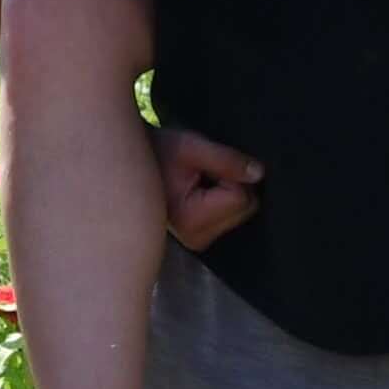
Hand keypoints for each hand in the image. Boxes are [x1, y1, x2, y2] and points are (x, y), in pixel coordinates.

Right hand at [153, 126, 266, 252]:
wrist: (129, 168)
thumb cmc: (155, 154)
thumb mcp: (190, 147)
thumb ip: (226, 160)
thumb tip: (258, 173)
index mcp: (191, 220)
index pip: (240, 198)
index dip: (230, 174)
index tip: (204, 165)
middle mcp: (196, 238)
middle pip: (246, 209)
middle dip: (232, 185)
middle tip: (201, 172)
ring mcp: (198, 241)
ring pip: (241, 213)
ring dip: (227, 193)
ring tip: (197, 181)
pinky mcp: (200, 238)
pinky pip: (231, 217)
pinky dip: (222, 202)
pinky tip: (199, 192)